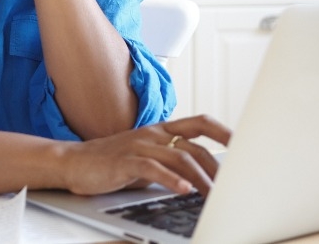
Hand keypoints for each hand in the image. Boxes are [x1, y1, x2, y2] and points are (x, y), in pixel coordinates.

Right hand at [56, 114, 231, 195]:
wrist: (74, 162)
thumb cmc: (112, 162)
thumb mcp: (147, 158)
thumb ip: (171, 162)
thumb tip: (203, 178)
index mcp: (161, 131)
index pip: (199, 123)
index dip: (223, 131)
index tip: (244, 144)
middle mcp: (153, 134)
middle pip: (194, 147)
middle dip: (216, 168)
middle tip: (230, 187)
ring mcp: (139, 146)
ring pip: (179, 158)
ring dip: (199, 178)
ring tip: (212, 196)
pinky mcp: (124, 161)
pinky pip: (152, 168)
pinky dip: (170, 180)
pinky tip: (183, 190)